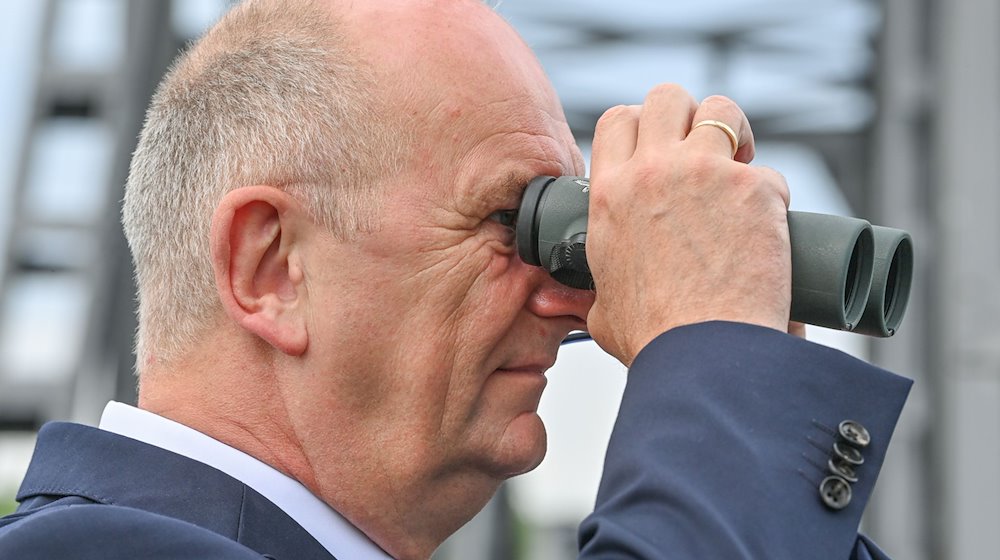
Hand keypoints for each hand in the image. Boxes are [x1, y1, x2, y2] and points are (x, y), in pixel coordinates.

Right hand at [585, 85, 791, 365]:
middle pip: (667, 97)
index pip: (618, 121)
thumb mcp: (602, 309)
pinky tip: (768, 228)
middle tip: (705, 153)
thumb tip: (560, 300)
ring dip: (734, 132)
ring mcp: (704, 173)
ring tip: (741, 166)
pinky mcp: (754, 188)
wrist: (704, 353)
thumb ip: (586, 292)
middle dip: (688, 116)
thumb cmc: (654, 340)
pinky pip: (768, 172)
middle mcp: (652, 172)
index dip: (642, 128)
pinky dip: (770, 196)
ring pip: (721, 109)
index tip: (661, 152)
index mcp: (610, 195)